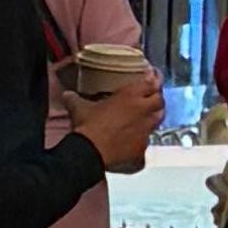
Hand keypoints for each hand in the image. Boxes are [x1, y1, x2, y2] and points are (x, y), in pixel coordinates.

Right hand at [63, 51, 166, 170]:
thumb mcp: (79, 108)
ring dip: (155, 115)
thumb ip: (74, 99)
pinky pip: (149, 139)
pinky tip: (138, 137)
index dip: (155, 78)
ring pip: (159, 118)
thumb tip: (67, 95)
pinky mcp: (143, 146)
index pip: (152, 82)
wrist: (91, 152)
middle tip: (151, 96)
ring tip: (149, 115)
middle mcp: (142, 110)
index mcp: (131, 95)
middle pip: (160, 100)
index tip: (154, 75)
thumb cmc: (88, 126)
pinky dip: (145, 136)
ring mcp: (145, 129)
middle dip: (157, 97)